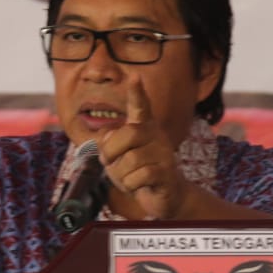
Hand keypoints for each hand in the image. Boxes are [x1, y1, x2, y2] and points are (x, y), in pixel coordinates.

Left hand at [98, 76, 191, 218]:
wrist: (163, 195)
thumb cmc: (136, 171)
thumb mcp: (116, 156)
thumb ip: (108, 143)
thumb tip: (106, 138)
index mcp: (143, 127)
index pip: (140, 106)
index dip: (137, 92)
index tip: (135, 76)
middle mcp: (155, 136)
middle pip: (129, 134)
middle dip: (111, 151)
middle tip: (108, 162)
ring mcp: (163, 154)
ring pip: (131, 160)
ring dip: (120, 174)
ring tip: (128, 178)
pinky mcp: (166, 173)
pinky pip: (139, 177)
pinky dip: (130, 185)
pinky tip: (138, 186)